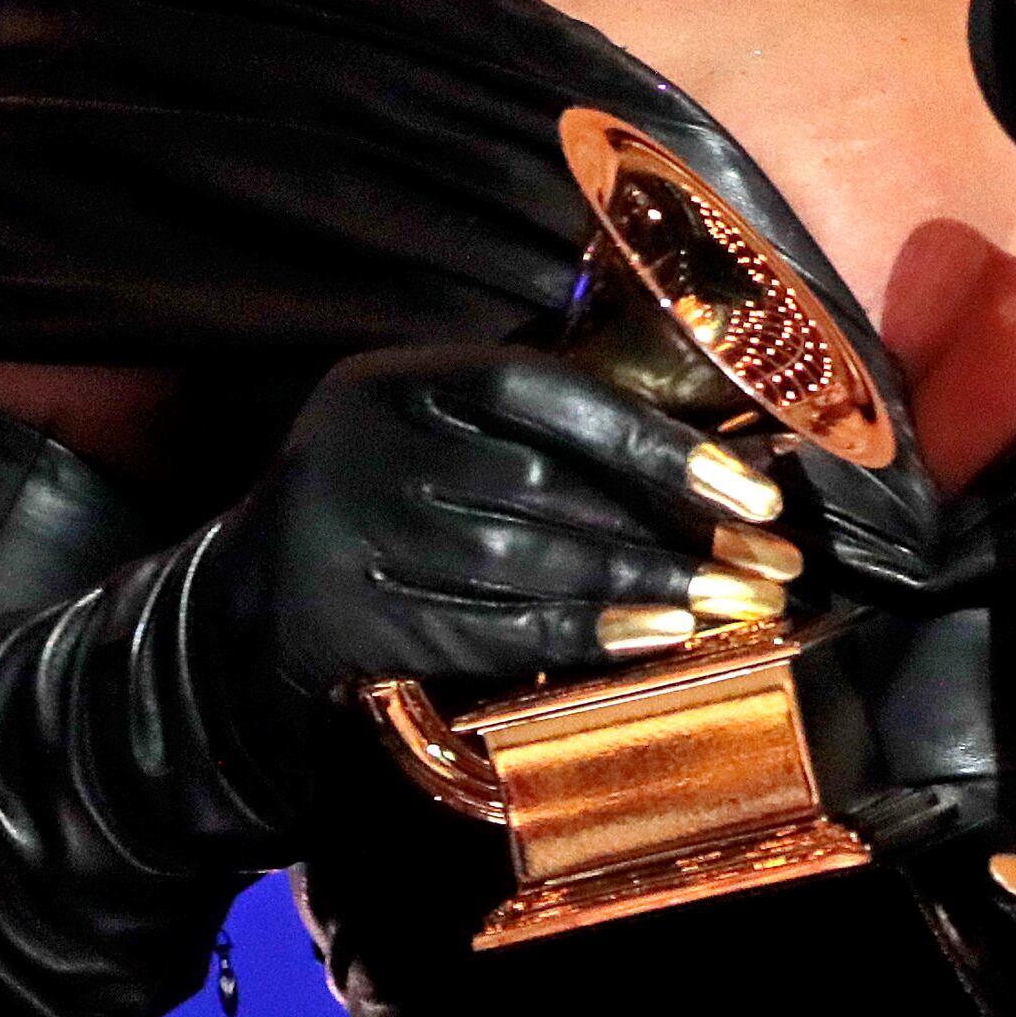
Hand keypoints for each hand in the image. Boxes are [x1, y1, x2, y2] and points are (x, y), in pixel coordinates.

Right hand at [208, 344, 797, 706]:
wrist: (249, 594)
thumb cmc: (390, 492)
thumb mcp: (438, 424)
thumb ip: (543, 417)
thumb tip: (712, 445)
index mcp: (402, 379)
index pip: (544, 394)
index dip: (655, 440)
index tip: (753, 486)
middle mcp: (370, 445)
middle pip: (546, 485)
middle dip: (671, 529)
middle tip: (765, 561)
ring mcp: (352, 536)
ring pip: (524, 561)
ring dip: (640, 586)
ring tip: (728, 603)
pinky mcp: (354, 620)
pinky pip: (487, 630)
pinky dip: (579, 637)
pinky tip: (652, 638)